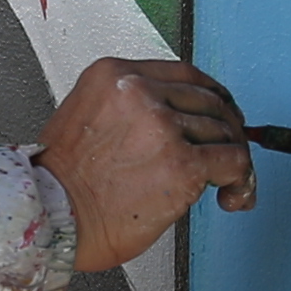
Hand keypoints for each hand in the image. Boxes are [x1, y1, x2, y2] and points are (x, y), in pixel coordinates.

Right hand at [33, 56, 258, 273]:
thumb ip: (128, 110)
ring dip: (235, 160)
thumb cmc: (60, 184)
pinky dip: (242, 181)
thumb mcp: (86, 118)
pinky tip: (233, 196)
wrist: (48, 216)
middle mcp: (141, 92)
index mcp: (114, 75)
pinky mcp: (182, 164)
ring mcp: (163, 126)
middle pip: (210, 101)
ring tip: (229, 184)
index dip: (212, 95)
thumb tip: (174, 125)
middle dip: (227, 130)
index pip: (184, 73)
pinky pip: (234, 163)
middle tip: (228, 155)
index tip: (222, 113)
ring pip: (225, 132)